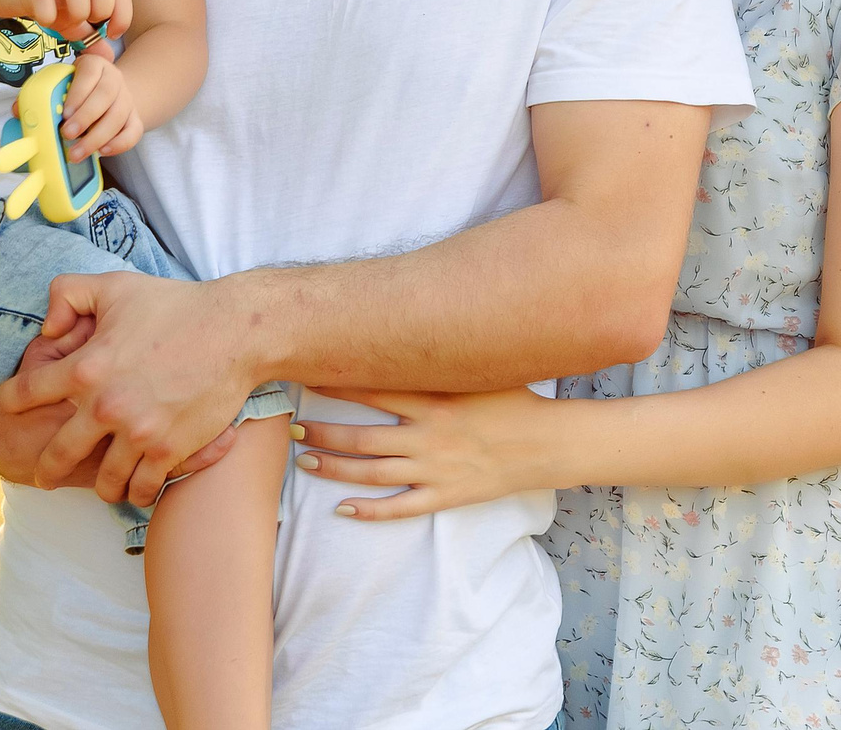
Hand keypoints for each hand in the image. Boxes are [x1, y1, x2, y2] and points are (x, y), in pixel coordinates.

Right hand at [0, 0, 130, 44]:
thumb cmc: (42, 1)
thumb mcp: (69, 21)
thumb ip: (89, 38)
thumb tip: (109, 57)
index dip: (122, 13)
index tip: (111, 33)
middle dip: (102, 9)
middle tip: (89, 25)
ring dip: (78, 9)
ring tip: (69, 24)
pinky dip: (47, 13)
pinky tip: (44, 21)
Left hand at [0, 269, 257, 508]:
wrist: (235, 331)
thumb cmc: (176, 305)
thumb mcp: (114, 285)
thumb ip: (67, 294)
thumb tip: (46, 328)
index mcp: (86, 368)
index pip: (28, 392)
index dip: (12, 399)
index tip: (8, 406)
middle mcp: (106, 407)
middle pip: (59, 454)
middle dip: (46, 468)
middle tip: (43, 476)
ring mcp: (138, 434)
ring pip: (105, 481)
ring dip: (100, 485)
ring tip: (102, 486)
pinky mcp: (169, 450)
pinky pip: (143, 488)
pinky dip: (138, 491)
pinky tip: (137, 487)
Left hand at [58, 50, 140, 161]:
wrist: (108, 93)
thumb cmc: (79, 90)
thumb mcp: (64, 82)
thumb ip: (47, 94)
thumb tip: (24, 111)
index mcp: (95, 65)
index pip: (89, 73)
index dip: (78, 94)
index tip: (64, 113)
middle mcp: (114, 79)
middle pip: (106, 95)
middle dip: (85, 117)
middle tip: (68, 134)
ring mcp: (127, 99)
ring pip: (118, 116)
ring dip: (97, 137)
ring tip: (77, 152)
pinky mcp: (135, 118)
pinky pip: (133, 132)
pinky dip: (119, 144)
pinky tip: (102, 151)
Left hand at [292, 385, 560, 520]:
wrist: (548, 443)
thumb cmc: (514, 400)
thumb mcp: (478, 372)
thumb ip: (443, 359)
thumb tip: (410, 329)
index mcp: (434, 399)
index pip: (373, 388)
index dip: (336, 384)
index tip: (306, 376)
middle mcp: (428, 434)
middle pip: (362, 435)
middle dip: (323, 430)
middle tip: (292, 425)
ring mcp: (435, 468)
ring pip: (372, 472)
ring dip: (335, 466)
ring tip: (305, 460)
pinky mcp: (445, 495)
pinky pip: (401, 507)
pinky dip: (370, 511)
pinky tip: (343, 510)